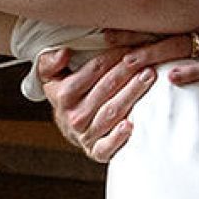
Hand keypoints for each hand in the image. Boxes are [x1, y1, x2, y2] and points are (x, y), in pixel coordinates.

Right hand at [37, 43, 154, 161]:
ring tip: (148, 77)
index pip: (94, 70)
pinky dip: (118, 137)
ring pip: (111, 112)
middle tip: (146, 58)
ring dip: (131, 94)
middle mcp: (74, 115)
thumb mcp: (52, 76)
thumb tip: (63, 53)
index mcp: (63, 94)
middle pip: (106, 89)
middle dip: (127, 71)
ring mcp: (86, 135)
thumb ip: (50, 61)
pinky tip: (130, 125)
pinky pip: (107, 147)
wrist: (69, 128)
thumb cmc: (67, 94)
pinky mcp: (97, 152)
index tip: (130, 46)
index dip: (113, 55)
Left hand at [101, 0, 198, 89]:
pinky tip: (172, 80)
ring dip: (154, 55)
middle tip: (105, 45)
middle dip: (134, 38)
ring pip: (181, 48)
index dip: (135, 20)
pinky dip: (191, 73)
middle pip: (163, 31)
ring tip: (130, 63)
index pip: (162, 15)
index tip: (108, 25)